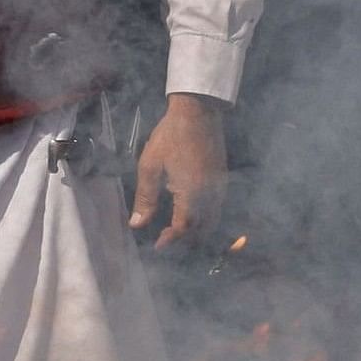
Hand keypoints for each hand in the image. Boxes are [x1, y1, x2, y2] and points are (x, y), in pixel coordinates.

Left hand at [130, 94, 225, 249]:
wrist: (198, 114)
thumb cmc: (170, 137)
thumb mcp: (150, 166)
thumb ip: (145, 198)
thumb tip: (137, 224)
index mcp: (190, 193)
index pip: (183, 228)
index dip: (171, 240)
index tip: (159, 246)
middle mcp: (209, 195)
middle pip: (202, 230)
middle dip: (186, 240)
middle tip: (168, 242)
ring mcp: (219, 188)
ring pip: (213, 221)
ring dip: (198, 231)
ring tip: (180, 233)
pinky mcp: (223, 181)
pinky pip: (217, 208)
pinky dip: (207, 218)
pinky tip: (194, 214)